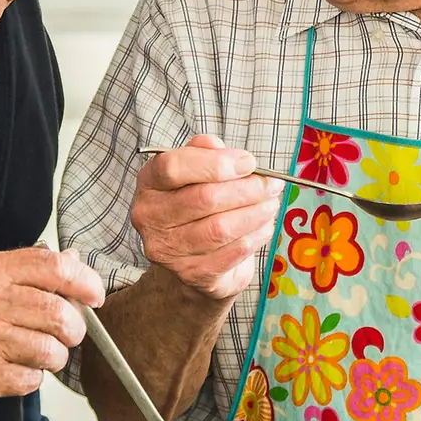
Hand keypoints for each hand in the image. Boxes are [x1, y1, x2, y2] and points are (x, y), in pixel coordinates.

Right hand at [0, 247, 100, 411]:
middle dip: (74, 326)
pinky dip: (32, 376)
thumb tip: (72, 263)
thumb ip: (24, 268)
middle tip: (69, 330)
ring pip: (50, 350)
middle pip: (57, 313)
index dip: (84, 281)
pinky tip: (16, 367)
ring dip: (56, 355)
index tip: (94, 294)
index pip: (52, 268)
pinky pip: (30, 379)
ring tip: (43, 352)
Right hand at [131, 134, 282, 300]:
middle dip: (247, 189)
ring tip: (271, 204)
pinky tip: (264, 227)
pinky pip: (231, 252)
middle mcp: (150, 217)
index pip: (172, 167)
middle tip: (272, 184)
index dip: (215, 163)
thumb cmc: (196, 207)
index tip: (248, 162)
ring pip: (221, 227)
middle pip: (204, 198)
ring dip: (255, 213)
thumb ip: (204, 153)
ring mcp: (168, 249)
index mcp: (149, 184)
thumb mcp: (195, 173)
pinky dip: (254, 237)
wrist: (190, 261)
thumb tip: (217, 147)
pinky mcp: (192, 274)